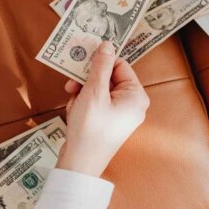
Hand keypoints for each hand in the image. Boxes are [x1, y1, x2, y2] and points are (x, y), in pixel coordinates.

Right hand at [57, 41, 149, 176]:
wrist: (80, 163)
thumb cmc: (90, 128)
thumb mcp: (94, 92)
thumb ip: (100, 66)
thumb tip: (107, 45)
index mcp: (136, 96)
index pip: (120, 65)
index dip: (100, 63)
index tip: (82, 62)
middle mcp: (132, 104)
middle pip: (108, 77)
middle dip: (87, 81)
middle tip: (71, 85)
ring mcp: (120, 114)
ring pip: (98, 89)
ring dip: (82, 93)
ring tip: (74, 104)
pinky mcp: (107, 122)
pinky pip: (94, 102)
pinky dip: (82, 104)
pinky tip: (74, 112)